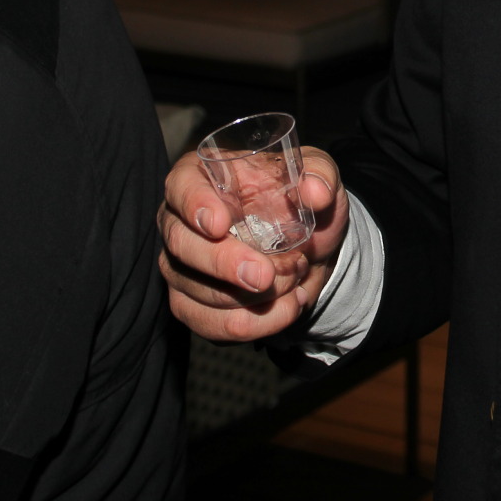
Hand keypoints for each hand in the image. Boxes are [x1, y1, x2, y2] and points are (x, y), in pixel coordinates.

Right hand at [158, 145, 347, 341]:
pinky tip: (290, 304)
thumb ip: (320, 174)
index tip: (219, 224)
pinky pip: (215, 326)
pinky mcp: (193, 306)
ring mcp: (181, 268)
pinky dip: (260, 322)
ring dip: (257, 295)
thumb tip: (317, 191)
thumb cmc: (298, 201)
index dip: (195, 204)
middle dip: (225, 264)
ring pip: (202, 292)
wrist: (308, 249)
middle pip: (182, 246)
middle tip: (265, 274)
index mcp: (201, 176)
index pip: (180, 186)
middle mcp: (180, 222)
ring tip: (295, 275)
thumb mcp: (318, 175)